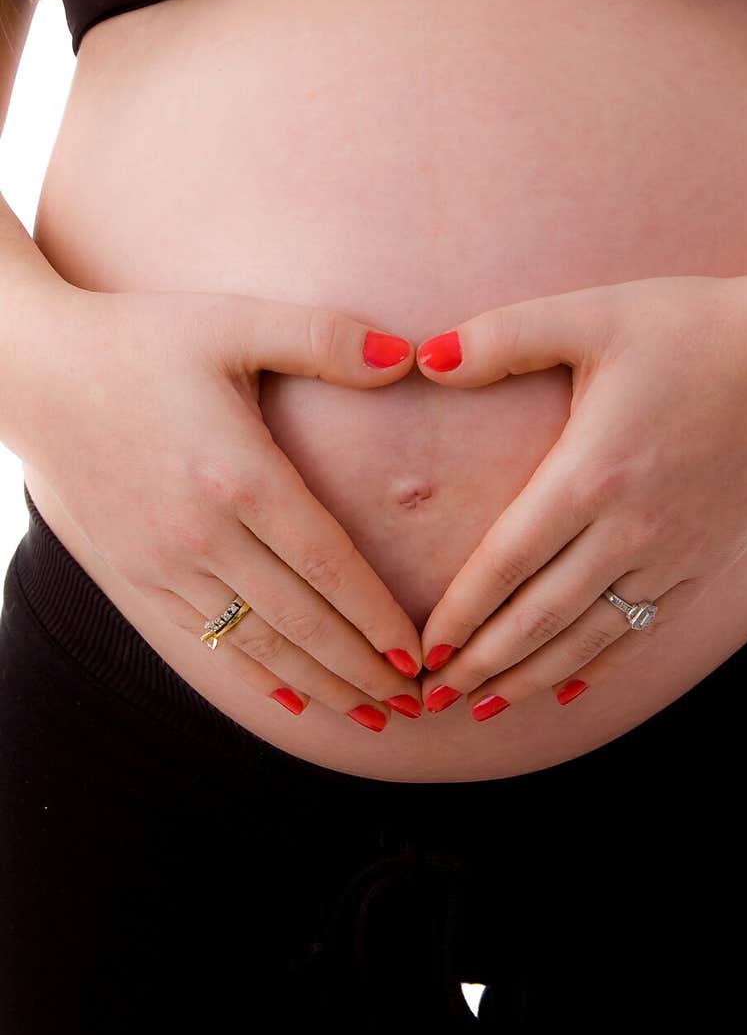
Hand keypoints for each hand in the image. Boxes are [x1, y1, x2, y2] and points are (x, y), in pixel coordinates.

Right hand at [15, 286, 425, 730]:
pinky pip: (205, 639)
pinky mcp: (136, 574)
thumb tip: (409, 356)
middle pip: (298, 620)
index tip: (420, 652)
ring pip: (255, 642)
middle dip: (361, 667)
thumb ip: (325, 338)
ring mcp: (163, 561)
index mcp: (239, 473)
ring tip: (369, 714)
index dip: (377, 616)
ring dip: (318, 683)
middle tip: (415, 702)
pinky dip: (255, 674)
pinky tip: (293, 698)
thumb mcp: (235, 320)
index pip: (327, 564)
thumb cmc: (142, 339)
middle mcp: (201, 532)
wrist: (35, 372)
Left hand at [413, 268, 746, 719]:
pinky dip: (601, 663)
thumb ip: (504, 337)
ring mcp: (674, 553)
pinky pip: (644, 628)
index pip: (508, 561)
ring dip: (533, 677)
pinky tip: (570, 687)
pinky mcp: (707, 561)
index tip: (424, 648)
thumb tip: (426, 359)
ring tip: (486, 705)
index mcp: (593, 472)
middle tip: (435, 696)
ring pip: (592, 636)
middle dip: (484, 662)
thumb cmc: (694, 328)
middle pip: (543, 616)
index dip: (462, 612)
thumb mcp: (593, 315)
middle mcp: (632, 528)